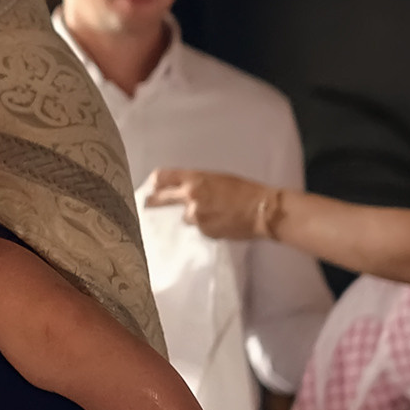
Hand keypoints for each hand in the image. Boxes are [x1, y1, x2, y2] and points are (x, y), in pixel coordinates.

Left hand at [145, 168, 279, 241]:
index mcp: (195, 178)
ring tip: (212, 213)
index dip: (155, 182)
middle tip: (147, 205)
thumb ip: (197, 183)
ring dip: (192, 216)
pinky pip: (198, 228)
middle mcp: (190, 196)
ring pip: (184, 217)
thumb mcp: (218, 178)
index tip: (151, 187)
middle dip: (152, 202)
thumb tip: (181, 189)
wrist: (262, 210)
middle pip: (160, 199)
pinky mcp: (204, 232)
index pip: (162, 177)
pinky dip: (205, 226)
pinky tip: (220, 222)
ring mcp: (196, 216)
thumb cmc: (245, 191)